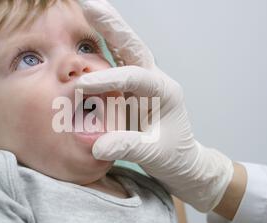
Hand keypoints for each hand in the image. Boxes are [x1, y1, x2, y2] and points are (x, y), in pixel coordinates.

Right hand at [77, 0, 234, 211]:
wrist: (183, 162)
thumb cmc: (174, 158)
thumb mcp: (153, 155)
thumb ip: (128, 147)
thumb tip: (98, 145)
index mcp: (165, 93)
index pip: (134, 78)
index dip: (107, 79)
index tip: (82, 86)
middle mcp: (155, 80)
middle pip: (132, 46)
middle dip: (111, 25)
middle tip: (88, 3)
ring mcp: (144, 81)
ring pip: (124, 47)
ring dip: (106, 27)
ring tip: (87, 5)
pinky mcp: (133, 88)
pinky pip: (116, 61)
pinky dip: (102, 44)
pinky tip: (89, 31)